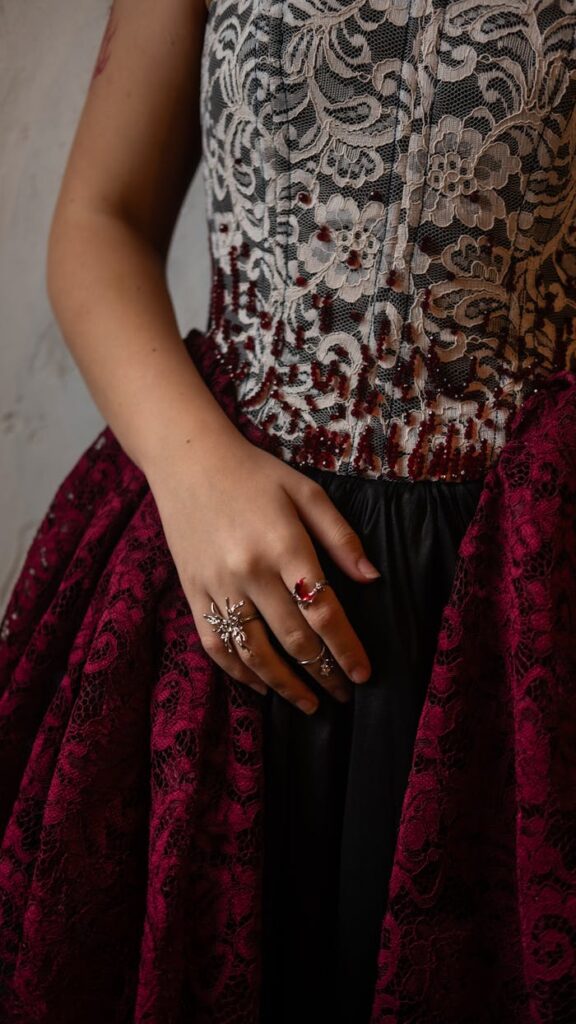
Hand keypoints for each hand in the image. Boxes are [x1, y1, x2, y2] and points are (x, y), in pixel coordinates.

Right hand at [147, 433, 380, 714]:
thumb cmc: (255, 474)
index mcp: (284, 546)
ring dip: (285, 686)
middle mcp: (249, 571)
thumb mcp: (306, 492)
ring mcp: (216, 585)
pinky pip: (216, 645)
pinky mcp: (192, 592)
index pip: (324, 612)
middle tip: (345, 693)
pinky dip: (240, 673)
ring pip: (254, 653)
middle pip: (293, 639)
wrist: (188, 459)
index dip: (347, 649)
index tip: (364, 674)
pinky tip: (262, 686)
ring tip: (310, 704)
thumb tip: (371, 579)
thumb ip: (341, 537)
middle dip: (324, 673)